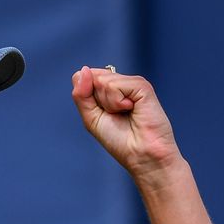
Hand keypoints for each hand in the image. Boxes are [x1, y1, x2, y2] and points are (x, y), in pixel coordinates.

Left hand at [71, 66, 181, 180]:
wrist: (140, 154)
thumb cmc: (119, 140)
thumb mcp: (91, 118)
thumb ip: (82, 95)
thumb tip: (83, 70)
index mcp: (108, 91)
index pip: (85, 78)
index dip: (86, 95)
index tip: (101, 114)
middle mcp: (120, 84)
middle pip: (93, 77)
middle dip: (98, 101)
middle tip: (114, 115)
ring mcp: (132, 83)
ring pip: (103, 80)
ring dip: (108, 103)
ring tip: (124, 113)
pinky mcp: (141, 85)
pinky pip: (115, 85)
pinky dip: (117, 102)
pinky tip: (131, 109)